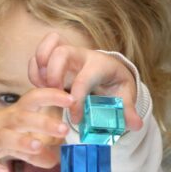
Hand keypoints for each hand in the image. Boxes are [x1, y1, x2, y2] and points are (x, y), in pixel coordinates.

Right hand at [0, 87, 73, 171]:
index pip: (32, 99)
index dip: (51, 96)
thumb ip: (32, 150)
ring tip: (37, 146)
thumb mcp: (10, 141)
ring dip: (20, 140)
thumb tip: (55, 159)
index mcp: (10, 116)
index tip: (71, 97)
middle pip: (20, 118)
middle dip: (42, 122)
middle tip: (63, 130)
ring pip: (1, 137)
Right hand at [28, 32, 142, 131]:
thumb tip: (135, 125)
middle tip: (54, 96)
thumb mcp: (124, 96)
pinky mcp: (55, 56)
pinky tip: (39, 87)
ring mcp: (68, 53)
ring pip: (49, 46)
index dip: (78, 100)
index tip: (76, 118)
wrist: (109, 71)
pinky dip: (34, 69)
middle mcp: (83, 55)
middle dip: (54, 75)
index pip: (86, 78)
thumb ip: (128, 111)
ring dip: (41, 68)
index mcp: (101, 65)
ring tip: (43, 89)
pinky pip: (40, 54)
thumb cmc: (115, 85)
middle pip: (63, 51)